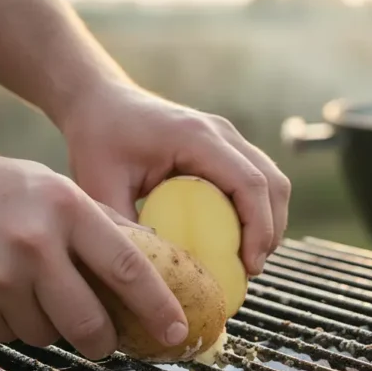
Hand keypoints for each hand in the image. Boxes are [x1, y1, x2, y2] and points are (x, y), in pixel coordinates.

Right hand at [0, 143, 188, 359]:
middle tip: (105, 339)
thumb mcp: (52, 188)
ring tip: (31, 290)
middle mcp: (34, 245)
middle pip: (90, 323)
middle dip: (104, 341)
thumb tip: (156, 256)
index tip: (177, 331)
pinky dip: (14, 323)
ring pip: (49, 335)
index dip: (158, 307)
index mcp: (66, 209)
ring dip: (52, 327)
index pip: (128, 269)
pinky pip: (9, 336)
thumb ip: (100, 224)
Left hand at [58, 82, 290, 275]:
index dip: (259, 227)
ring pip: (273, 181)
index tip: (250, 265)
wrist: (101, 100)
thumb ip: (123, 226)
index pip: (249, 182)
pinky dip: (259, 210)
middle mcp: (221, 133)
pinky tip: (239, 238)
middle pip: (272, 182)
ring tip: (248, 259)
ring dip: (269, 221)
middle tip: (251, 269)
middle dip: (271, 230)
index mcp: (196, 138)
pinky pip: (258, 180)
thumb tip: (153, 268)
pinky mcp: (227, 147)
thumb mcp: (99, 185)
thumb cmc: (98, 139)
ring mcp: (228, 138)